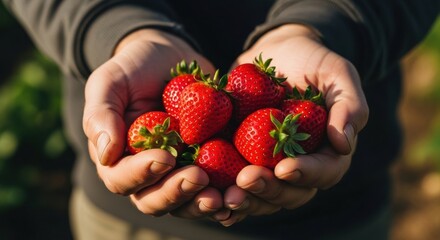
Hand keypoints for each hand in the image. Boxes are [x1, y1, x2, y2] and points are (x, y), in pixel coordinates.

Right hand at [82, 29, 222, 217]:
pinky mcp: (206, 165)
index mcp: (118, 158)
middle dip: (176, 193)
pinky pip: (214, 187)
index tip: (164, 156)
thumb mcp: (110, 82)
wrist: (170, 58)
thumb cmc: (135, 69)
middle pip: (154, 200)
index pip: (121, 179)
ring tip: (220, 196)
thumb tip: (105, 153)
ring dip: (201, 203)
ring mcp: (178, 172)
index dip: (141, 174)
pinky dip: (225, 194)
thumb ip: (101, 115)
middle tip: (198, 177)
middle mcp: (147, 173)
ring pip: (185, 202)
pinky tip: (239, 191)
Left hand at [219, 24, 368, 225]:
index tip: (284, 168)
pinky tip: (208, 195)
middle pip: (290, 193)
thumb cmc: (312, 61)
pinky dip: (222, 193)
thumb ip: (349, 106)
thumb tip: (344, 144)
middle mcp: (299, 166)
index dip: (305, 174)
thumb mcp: (337, 74)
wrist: (277, 53)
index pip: (324, 172)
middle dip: (268, 190)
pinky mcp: (242, 160)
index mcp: (327, 152)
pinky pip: (234, 184)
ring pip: (261, 196)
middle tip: (246, 179)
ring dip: (244, 199)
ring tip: (224, 194)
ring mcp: (269, 166)